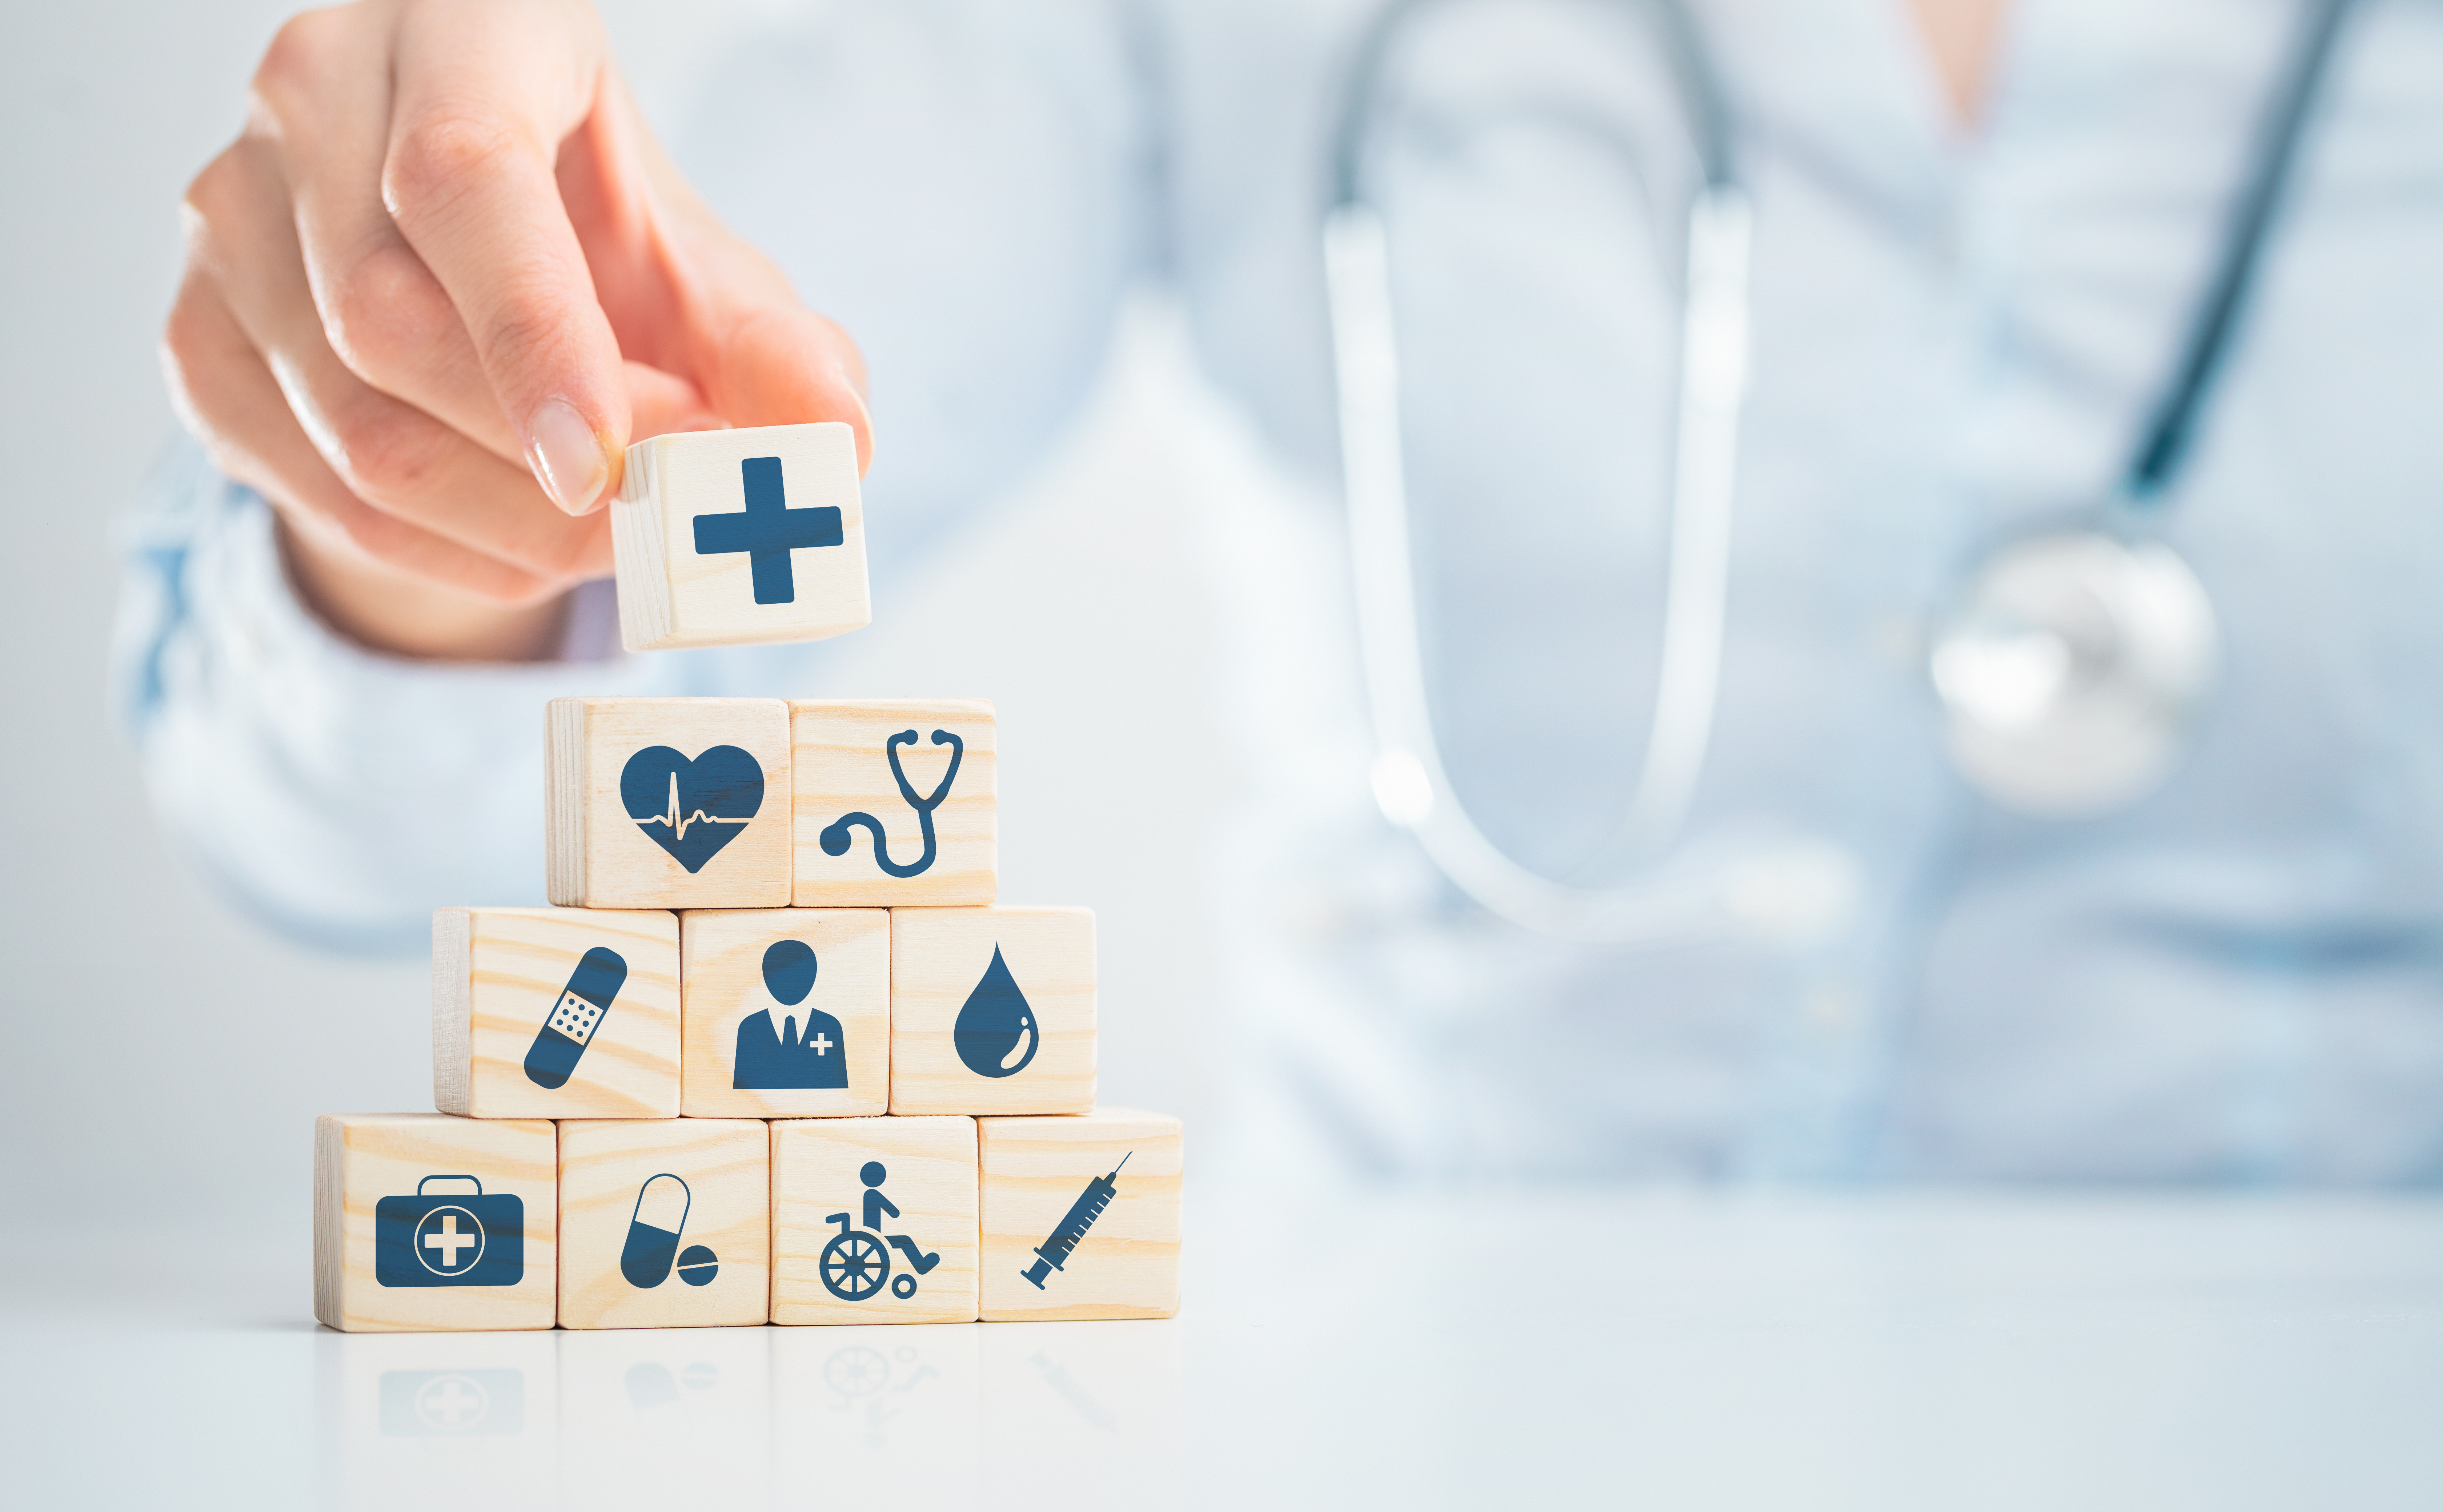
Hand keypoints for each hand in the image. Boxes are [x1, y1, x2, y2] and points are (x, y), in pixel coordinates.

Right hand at [163, 0, 871, 659]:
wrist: (477, 242)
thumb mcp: (703, 268)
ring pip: (351, 428)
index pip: (462, 181)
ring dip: (509, 524)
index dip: (536, 335)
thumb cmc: (598, 228)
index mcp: (450, 30)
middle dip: (547, 459)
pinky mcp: (198, 334)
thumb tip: (840, 443)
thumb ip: (778, 347)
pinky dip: (443, 550)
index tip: (615, 467)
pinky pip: (310, 489)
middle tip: (670, 506)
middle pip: (393, 327)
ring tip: (618, 529)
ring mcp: (229, 217)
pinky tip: (525, 538)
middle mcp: (309, 98)